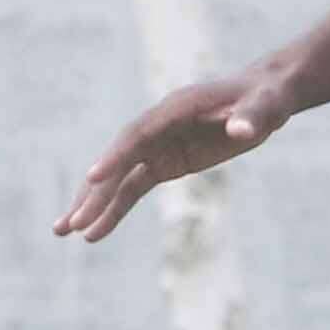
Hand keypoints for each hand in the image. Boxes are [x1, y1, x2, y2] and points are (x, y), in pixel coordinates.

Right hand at [56, 65, 297, 242]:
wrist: (264, 97)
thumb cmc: (265, 99)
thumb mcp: (265, 108)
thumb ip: (250, 119)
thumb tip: (242, 131)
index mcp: (176, 108)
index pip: (139, 135)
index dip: (116, 156)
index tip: (92, 178)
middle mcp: (158, 126)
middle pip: (119, 160)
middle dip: (93, 191)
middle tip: (69, 222)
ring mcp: (158, 145)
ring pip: (118, 178)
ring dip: (92, 204)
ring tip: (65, 231)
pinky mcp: (164, 162)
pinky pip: (132, 188)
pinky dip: (114, 209)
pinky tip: (96, 232)